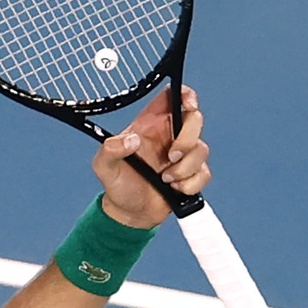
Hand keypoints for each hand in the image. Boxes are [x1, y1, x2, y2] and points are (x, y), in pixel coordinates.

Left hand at [92, 85, 210, 228]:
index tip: (189, 104)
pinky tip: (173, 188)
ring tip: (165, 179)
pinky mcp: (192, 173)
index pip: (172, 97)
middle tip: (171, 156)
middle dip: (187, 139)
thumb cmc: (117, 185)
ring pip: (202, 149)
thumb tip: (131, 140)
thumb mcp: (103, 166)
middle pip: (195, 119)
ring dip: (185, 168)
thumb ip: (110, 149)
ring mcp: (183, 154)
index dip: (184, 94)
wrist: (130, 213)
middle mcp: (169, 135)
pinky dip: (190, 184)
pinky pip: (205, 173)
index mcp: (149, 125)